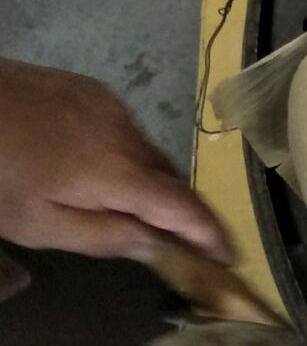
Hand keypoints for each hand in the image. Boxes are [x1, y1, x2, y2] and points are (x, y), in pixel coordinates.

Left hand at [0, 60, 230, 263]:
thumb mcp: (38, 224)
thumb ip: (105, 237)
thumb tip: (159, 247)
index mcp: (116, 171)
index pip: (183, 208)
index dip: (210, 234)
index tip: (228, 257)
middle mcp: (126, 131)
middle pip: (170, 178)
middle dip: (177, 212)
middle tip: (171, 244)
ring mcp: (110, 104)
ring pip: (147, 153)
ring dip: (146, 183)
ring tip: (116, 206)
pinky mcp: (90, 88)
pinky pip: (124, 130)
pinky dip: (123, 156)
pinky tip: (88, 167)